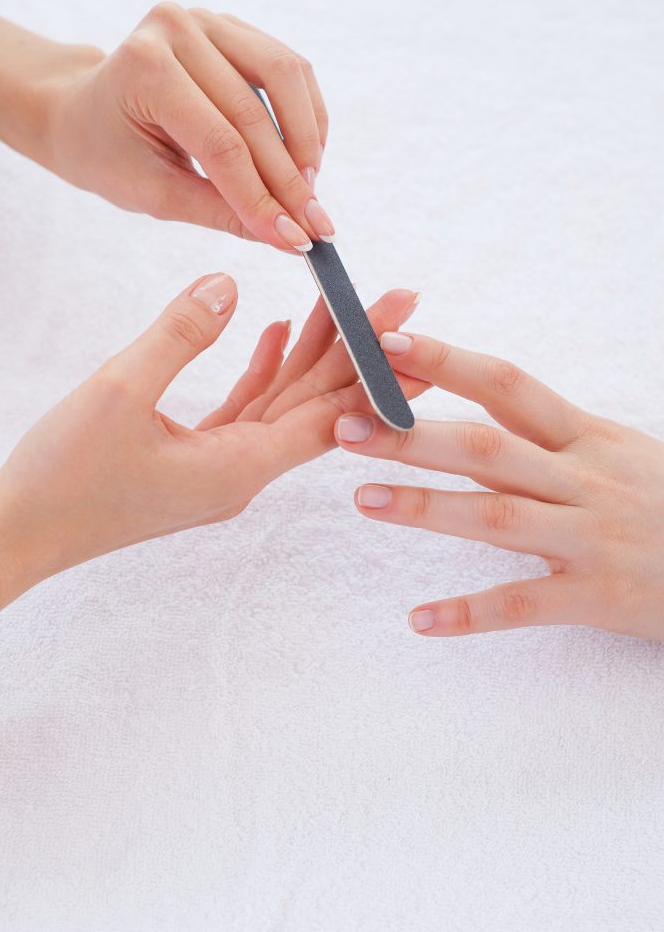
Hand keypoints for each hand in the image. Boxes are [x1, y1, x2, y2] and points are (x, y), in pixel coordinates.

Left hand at [0, 5, 332, 251]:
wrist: (83, 112)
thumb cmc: (108, 154)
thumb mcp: (155, 195)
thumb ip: (223, 213)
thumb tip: (288, 238)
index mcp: (145, 68)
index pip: (222, 144)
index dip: (263, 196)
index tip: (296, 239)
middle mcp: (178, 29)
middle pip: (256, 116)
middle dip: (290, 181)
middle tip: (317, 227)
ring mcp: (209, 20)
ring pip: (285, 78)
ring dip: (306, 141)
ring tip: (309, 191)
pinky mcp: (233, 28)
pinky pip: (288, 69)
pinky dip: (305, 115)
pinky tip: (307, 157)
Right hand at [0, 278, 420, 621]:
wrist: (18, 534)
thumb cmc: (62, 478)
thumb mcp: (119, 393)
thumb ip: (180, 335)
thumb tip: (230, 285)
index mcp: (239, 468)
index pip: (328, 416)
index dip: (372, 370)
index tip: (413, 326)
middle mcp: (242, 474)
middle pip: (317, 407)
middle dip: (358, 351)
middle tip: (401, 299)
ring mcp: (220, 468)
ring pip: (284, 404)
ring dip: (314, 355)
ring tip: (348, 304)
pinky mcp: (196, 460)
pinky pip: (247, 411)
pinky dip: (266, 372)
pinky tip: (279, 334)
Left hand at [334, 331, 663, 640]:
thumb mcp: (620, 453)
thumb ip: (554, 437)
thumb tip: (482, 405)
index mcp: (588, 437)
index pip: (509, 386)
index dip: (449, 362)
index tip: (390, 345)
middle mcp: (586, 480)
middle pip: (487, 447)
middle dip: (412, 435)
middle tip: (345, 426)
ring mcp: (591, 538)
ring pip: (497, 517)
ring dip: (424, 508)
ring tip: (362, 499)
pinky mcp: (599, 596)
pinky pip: (524, 605)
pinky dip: (469, 613)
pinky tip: (419, 621)